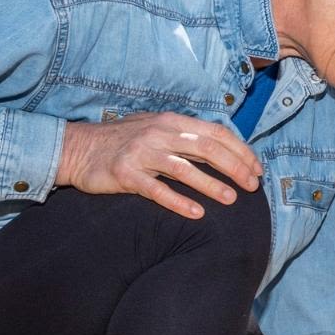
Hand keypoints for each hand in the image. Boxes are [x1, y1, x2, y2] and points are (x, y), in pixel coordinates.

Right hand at [54, 112, 261, 219]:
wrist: (78, 149)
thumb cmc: (123, 141)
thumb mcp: (155, 128)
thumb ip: (185, 135)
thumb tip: (222, 146)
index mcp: (171, 120)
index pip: (216, 132)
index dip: (240, 150)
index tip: (256, 169)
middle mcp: (159, 133)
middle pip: (207, 148)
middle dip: (234, 167)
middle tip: (251, 187)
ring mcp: (142, 153)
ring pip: (185, 169)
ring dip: (211, 185)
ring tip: (231, 200)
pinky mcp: (126, 175)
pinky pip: (157, 190)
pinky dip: (178, 202)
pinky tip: (196, 214)